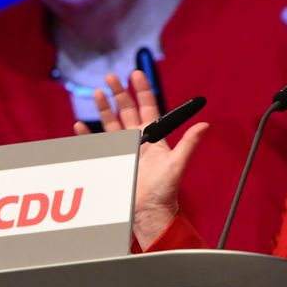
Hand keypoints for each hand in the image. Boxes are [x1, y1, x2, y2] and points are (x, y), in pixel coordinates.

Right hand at [74, 70, 207, 248]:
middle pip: (126, 110)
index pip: (148, 107)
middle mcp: (138, 140)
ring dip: (104, 108)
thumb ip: (189, 143)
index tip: (136, 73)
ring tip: (99, 91)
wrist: (149, 212)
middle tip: (112, 76)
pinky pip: (97, 145)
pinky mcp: (111, 161)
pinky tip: (80, 125)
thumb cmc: (165, 190)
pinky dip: (87, 135)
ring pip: (111, 123)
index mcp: (154, 137)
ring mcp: (123, 150)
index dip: (142, 90)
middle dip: (119, 92)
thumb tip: (205, 125)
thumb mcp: (177, 164)